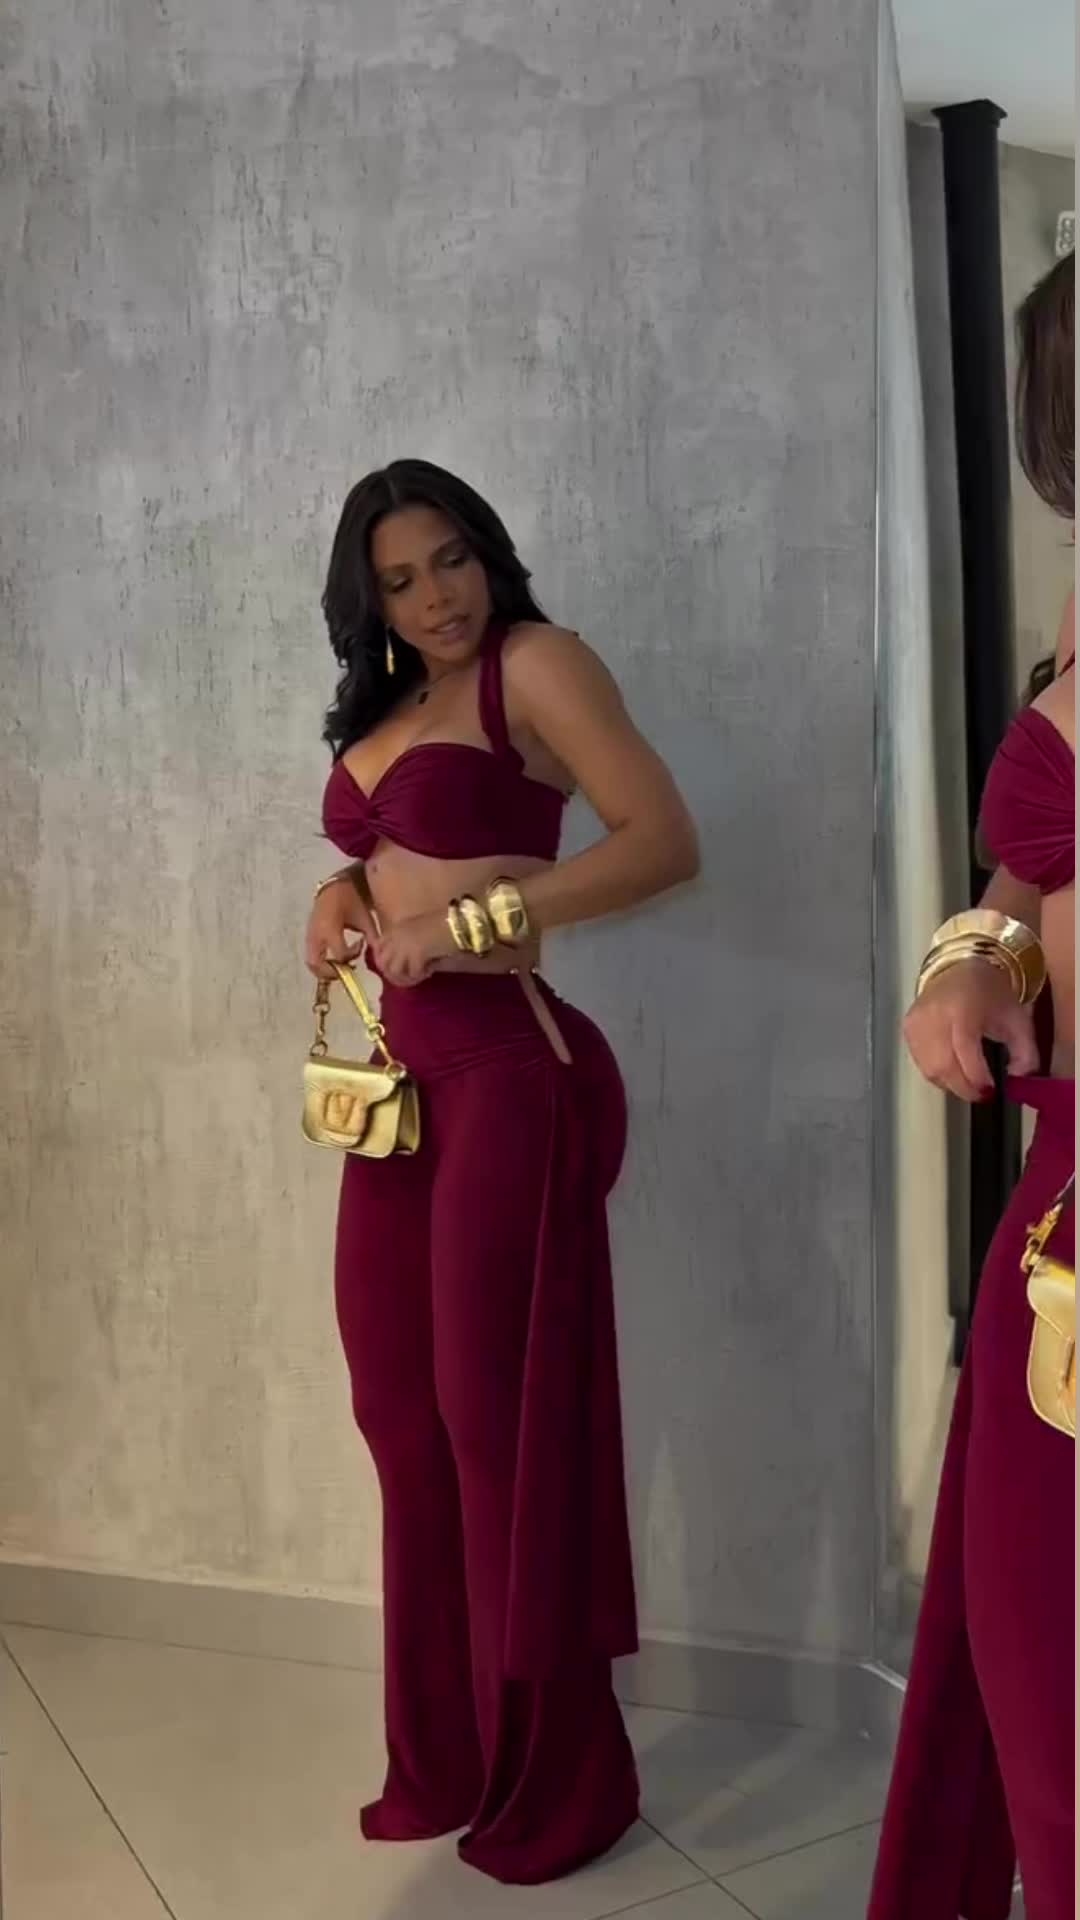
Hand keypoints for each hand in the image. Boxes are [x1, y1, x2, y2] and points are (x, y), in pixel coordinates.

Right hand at [305, 878, 376, 981]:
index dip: (352, 956)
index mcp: (330, 929)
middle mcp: (316, 935)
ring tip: (341, 965)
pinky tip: (336, 955)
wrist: (335, 886)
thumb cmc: (352, 900)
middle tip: (346, 971)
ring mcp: (309, 936)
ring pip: (311, 962)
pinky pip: (311, 955)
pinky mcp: (308, 936)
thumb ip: (372, 937)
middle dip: (331, 973)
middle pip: (316, 964)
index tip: (361, 945)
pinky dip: (322, 962)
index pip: (339, 954)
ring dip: (325, 969)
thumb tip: (380, 956)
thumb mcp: (365, 918)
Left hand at [370, 911, 455, 988]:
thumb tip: (403, 964)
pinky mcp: (416, 955)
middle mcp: (395, 937)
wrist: (458, 923)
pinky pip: (413, 974)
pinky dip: (422, 975)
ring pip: (394, 972)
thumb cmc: (443, 924)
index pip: (377, 947)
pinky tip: (431, 970)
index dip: (383, 961)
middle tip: (408, 977)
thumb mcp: (419, 930)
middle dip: (393, 974)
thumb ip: (407, 943)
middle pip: (382, 963)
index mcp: (395, 928)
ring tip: (420, 975)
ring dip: (406, 977)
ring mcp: (404, 946)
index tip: (396, 968)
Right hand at [902, 959, 1039, 1101]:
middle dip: (964, 1087)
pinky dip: (938, 1074)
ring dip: (951, 1083)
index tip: (991, 1090)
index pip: (964, 1050)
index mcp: (963, 1008)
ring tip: (969, 1083)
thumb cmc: (990, 994)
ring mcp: (916, 1023)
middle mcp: (934, 1015)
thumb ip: (1025, 1052)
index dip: (976, 1076)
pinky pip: (921, 1063)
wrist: (959, 969)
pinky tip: (953, 1071)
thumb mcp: (1018, 1019)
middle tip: (981, 1095)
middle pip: (943, 1065)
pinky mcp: (907, 1029)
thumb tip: (1017, 1079)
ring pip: (929, 1069)